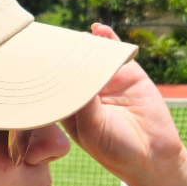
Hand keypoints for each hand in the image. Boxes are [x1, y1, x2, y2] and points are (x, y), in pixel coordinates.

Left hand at [60, 24, 184, 185]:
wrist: (152, 155)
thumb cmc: (114, 149)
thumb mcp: (91, 128)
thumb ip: (83, 102)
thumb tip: (74, 73)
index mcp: (68, 106)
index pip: (52, 82)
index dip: (45, 70)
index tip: (34, 55)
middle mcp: (84, 90)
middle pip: (70, 65)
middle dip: (62, 52)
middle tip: (51, 39)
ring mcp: (106, 79)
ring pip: (91, 55)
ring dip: (82, 43)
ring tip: (75, 35)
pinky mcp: (128, 72)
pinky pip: (115, 52)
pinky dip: (107, 38)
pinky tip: (99, 30)